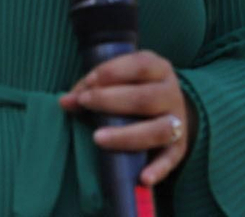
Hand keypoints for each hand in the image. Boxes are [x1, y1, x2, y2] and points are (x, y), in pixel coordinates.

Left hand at [59, 50, 195, 185]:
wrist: (169, 109)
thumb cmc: (136, 90)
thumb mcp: (122, 80)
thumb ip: (93, 87)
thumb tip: (66, 101)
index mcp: (160, 70)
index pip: (141, 65)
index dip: (113, 72)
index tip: (88, 83)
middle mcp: (172, 94)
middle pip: (146, 98)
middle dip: (111, 100)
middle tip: (85, 103)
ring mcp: (178, 121)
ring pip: (160, 129)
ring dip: (127, 135)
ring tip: (98, 138)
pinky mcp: (179, 147)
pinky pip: (171, 159)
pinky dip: (159, 169)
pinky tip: (143, 178)